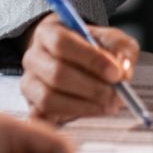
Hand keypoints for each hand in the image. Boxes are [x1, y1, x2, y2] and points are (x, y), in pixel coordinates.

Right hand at [18, 16, 140, 121]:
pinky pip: (44, 118)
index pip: (62, 43)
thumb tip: (122, 72)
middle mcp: (33, 57)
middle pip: (56, 74)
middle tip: (116, 95)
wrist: (77, 61)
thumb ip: (121, 50)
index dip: (90, 59)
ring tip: (107, 105)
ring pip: (49, 99)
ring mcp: (29, 84)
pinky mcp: (32, 107)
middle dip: (91, 88)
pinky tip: (89, 112)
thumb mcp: (112, 40)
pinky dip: (67, 119)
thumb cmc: (94, 48)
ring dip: (83, 106)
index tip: (115, 73)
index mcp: (48, 33)